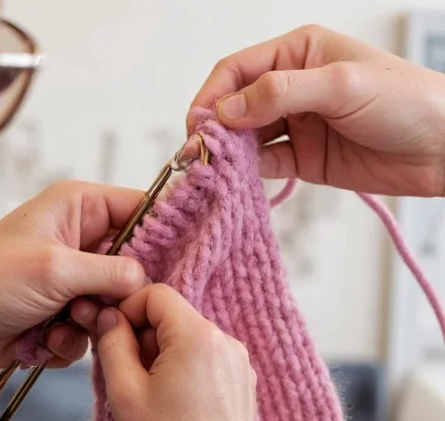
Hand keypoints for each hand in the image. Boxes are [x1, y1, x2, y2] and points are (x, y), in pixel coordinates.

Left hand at [0, 181, 148, 370]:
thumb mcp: (56, 268)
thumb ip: (112, 271)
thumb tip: (147, 281)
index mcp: (77, 207)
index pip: (140, 208)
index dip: (162, 234)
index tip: (180, 263)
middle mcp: (79, 239)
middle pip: (132, 264)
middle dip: (119, 293)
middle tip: (98, 306)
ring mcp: (71, 279)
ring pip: (113, 304)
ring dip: (91, 321)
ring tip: (62, 322)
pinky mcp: (62, 313)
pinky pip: (91, 330)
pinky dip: (71, 340)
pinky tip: (43, 339)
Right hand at [94, 284, 281, 420]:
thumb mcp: (124, 393)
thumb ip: (112, 344)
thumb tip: (107, 317)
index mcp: (198, 336)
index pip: (155, 294)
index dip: (125, 311)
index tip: (108, 340)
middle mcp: (226, 344)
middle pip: (172, 318)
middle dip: (141, 338)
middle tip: (122, 377)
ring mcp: (239, 368)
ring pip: (186, 342)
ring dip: (158, 358)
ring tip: (145, 401)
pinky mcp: (243, 390)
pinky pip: (204, 364)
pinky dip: (180, 374)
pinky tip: (168, 411)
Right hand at [190, 25, 444, 196]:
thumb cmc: (407, 101)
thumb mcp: (341, 85)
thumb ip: (280, 93)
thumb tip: (226, 110)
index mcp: (297, 54)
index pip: (237, 71)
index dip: (211, 96)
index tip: (198, 125)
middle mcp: (290, 87)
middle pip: (234, 105)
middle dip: (214, 128)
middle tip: (198, 154)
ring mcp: (295, 124)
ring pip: (245, 137)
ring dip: (227, 153)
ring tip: (212, 171)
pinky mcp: (303, 158)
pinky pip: (265, 164)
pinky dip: (247, 173)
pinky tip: (238, 181)